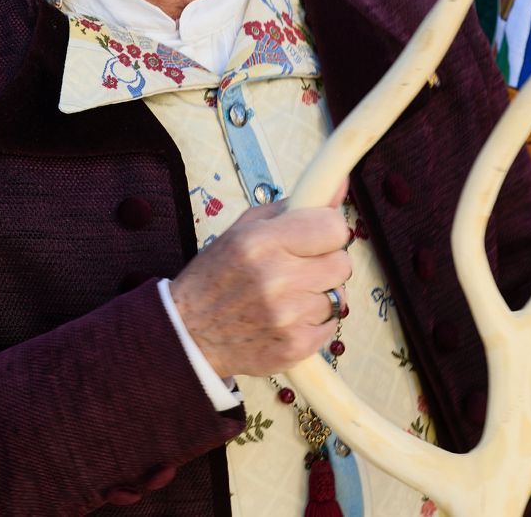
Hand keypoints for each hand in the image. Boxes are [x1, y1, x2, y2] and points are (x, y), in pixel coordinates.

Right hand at [170, 192, 350, 379]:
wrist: (189, 333)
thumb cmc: (216, 277)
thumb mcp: (244, 229)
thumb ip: (294, 206)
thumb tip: (337, 184)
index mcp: (262, 242)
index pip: (334, 228)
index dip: (329, 230)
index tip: (318, 234)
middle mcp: (276, 278)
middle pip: (342, 263)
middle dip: (326, 262)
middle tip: (301, 266)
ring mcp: (287, 316)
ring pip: (338, 296)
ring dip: (319, 294)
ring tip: (289, 294)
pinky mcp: (295, 346)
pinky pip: (330, 325)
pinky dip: (313, 321)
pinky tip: (287, 317)